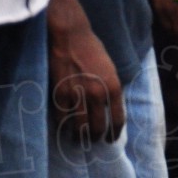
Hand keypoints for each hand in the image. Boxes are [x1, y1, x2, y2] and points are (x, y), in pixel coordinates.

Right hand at [49, 19, 124, 141]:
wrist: (70, 36)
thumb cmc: (92, 49)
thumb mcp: (111, 69)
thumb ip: (111, 89)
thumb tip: (109, 107)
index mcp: (113, 87)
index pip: (117, 119)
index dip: (114, 133)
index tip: (111, 139)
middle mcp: (97, 94)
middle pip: (97, 127)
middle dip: (96, 137)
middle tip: (93, 141)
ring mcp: (78, 95)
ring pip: (79, 127)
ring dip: (79, 137)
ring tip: (78, 140)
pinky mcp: (60, 93)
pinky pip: (62, 118)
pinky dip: (63, 125)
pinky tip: (64, 127)